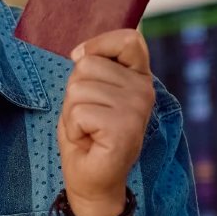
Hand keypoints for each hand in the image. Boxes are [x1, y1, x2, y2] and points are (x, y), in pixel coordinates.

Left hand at [58, 29, 155, 215]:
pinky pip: (78, 112)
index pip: (129, 38)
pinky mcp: (124, 129)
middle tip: (87, 115)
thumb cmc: (86, 132)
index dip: (99, 45)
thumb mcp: (88, 90)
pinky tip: (88, 140)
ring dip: (72, 111)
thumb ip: (93, 66)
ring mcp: (137, 109)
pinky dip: (72, 127)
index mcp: (139, 77)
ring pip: (78, 88)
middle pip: (88, 64)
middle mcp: (144, 90)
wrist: (90, 177)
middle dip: (74, 91)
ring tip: (87, 128)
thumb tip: (80, 52)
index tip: (83, 62)